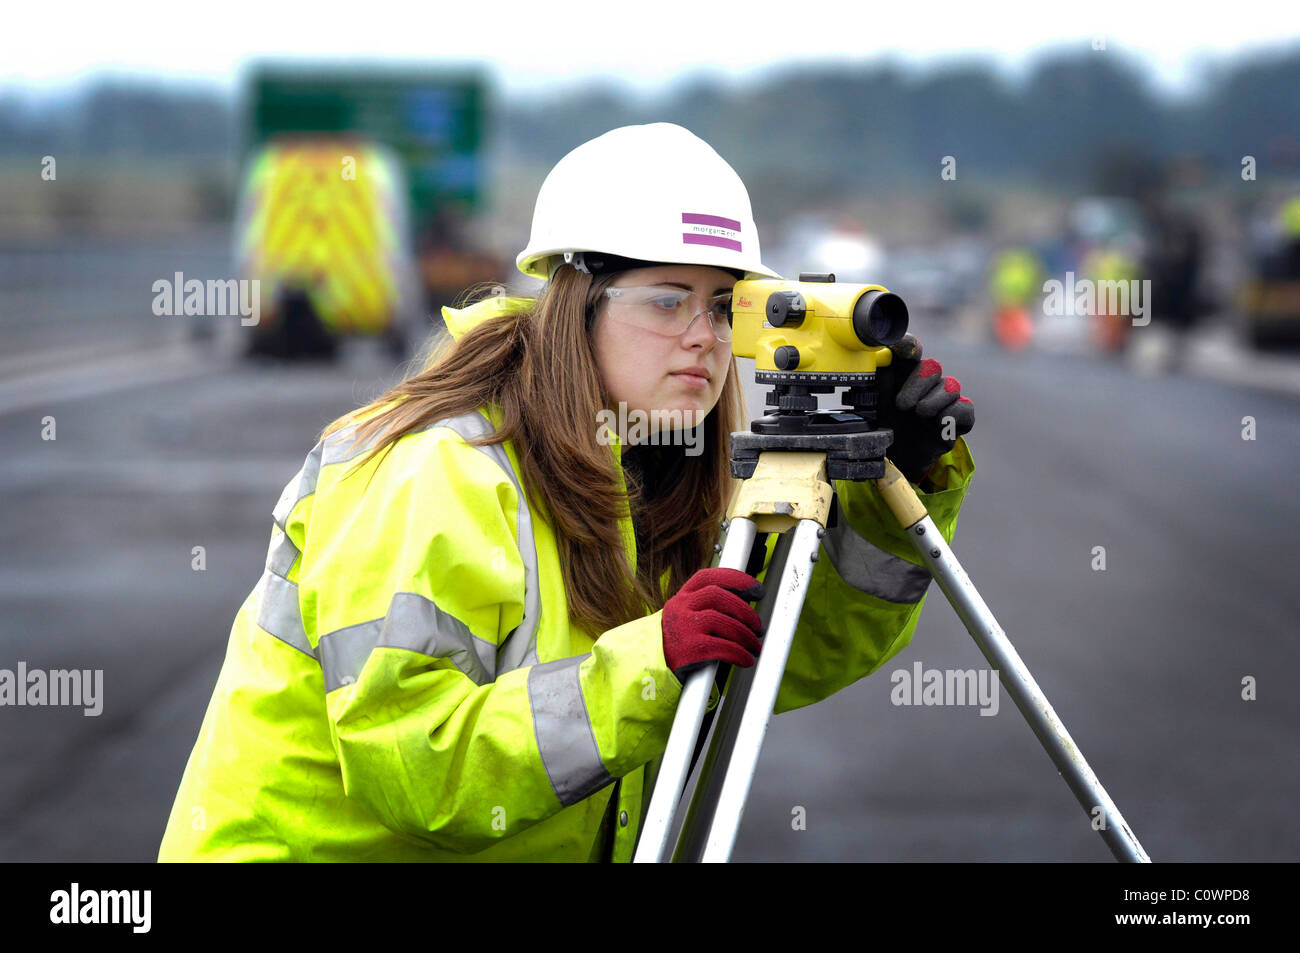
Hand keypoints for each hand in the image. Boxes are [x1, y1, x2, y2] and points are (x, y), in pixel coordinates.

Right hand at [661, 568, 763, 679]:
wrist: (648, 667)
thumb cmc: (674, 643)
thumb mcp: (684, 617)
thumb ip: (706, 607)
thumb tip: (745, 608)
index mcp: (682, 597)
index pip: (709, 577)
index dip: (736, 579)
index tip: (757, 589)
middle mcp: (681, 607)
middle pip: (719, 596)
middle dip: (745, 610)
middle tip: (758, 625)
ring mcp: (683, 627)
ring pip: (724, 622)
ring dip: (746, 635)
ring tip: (755, 646)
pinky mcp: (688, 650)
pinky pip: (722, 648)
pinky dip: (740, 653)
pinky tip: (746, 659)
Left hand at [878, 334, 973, 483]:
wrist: (893, 459)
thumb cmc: (880, 426)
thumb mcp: (869, 404)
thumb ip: (874, 378)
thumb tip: (876, 354)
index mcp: (901, 372)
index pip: (909, 350)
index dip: (908, 345)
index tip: (903, 350)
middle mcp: (925, 382)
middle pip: (932, 366)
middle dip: (918, 383)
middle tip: (902, 405)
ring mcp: (943, 400)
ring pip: (951, 385)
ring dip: (933, 401)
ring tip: (919, 415)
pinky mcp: (957, 419)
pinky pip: (965, 408)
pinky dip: (953, 415)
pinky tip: (938, 424)